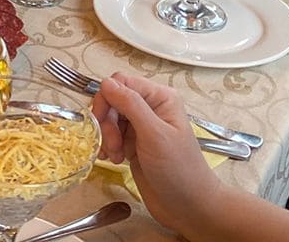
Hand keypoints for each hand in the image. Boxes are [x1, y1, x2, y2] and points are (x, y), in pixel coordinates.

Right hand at [92, 73, 224, 236]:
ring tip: (114, 156)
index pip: (122, 83)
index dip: (107, 98)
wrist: (188, 207)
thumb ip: (131, 105)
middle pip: (113, 100)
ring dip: (106, 136)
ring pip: (110, 118)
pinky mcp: (133, 145)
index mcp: (160, 98)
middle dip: (106, 121)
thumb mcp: (154, 135)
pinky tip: (113, 159)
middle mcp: (150, 108)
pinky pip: (111, 135)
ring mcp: (141, 127)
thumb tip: (106, 82)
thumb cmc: (178, 170)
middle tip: (111, 144)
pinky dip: (107, 146)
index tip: (101, 119)